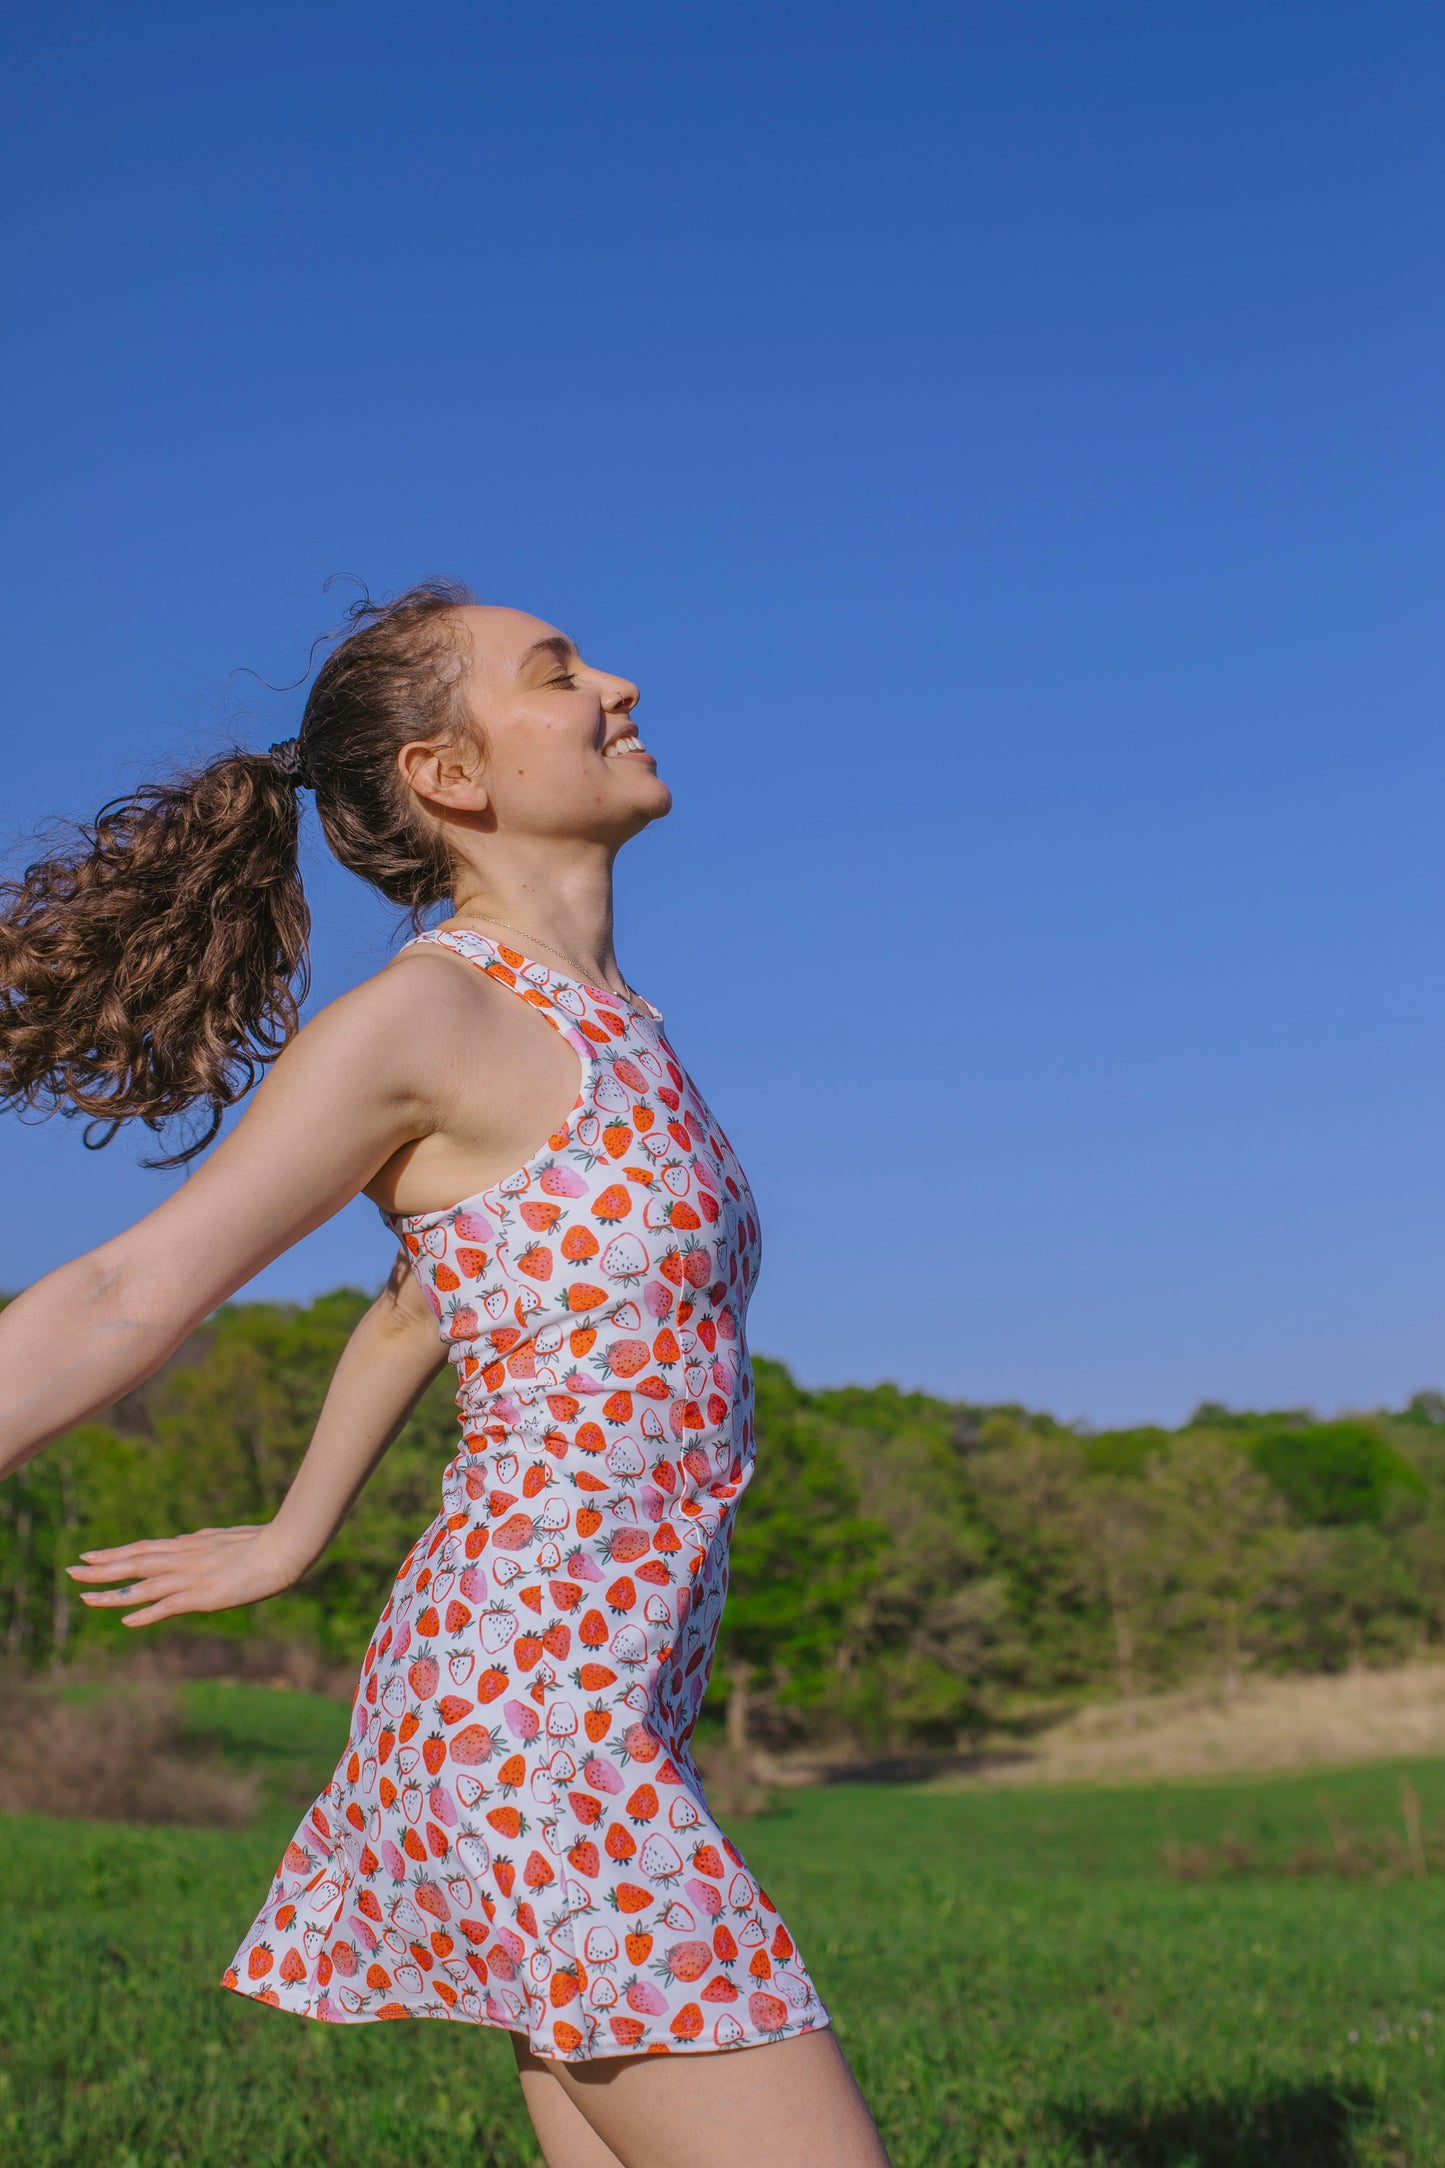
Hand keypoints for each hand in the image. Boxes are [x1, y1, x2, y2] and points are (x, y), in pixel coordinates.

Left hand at [66, 1524, 303, 1626]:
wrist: (283, 1549)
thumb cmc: (261, 1541)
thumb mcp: (224, 1537)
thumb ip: (201, 1540)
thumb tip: (186, 1538)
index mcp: (189, 1546)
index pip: (143, 1549)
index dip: (115, 1553)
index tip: (90, 1555)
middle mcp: (184, 1559)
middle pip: (135, 1563)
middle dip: (102, 1568)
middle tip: (72, 1571)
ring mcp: (192, 1577)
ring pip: (144, 1585)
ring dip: (113, 1593)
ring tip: (85, 1597)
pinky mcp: (205, 1596)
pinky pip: (169, 1606)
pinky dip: (147, 1613)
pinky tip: (126, 1621)